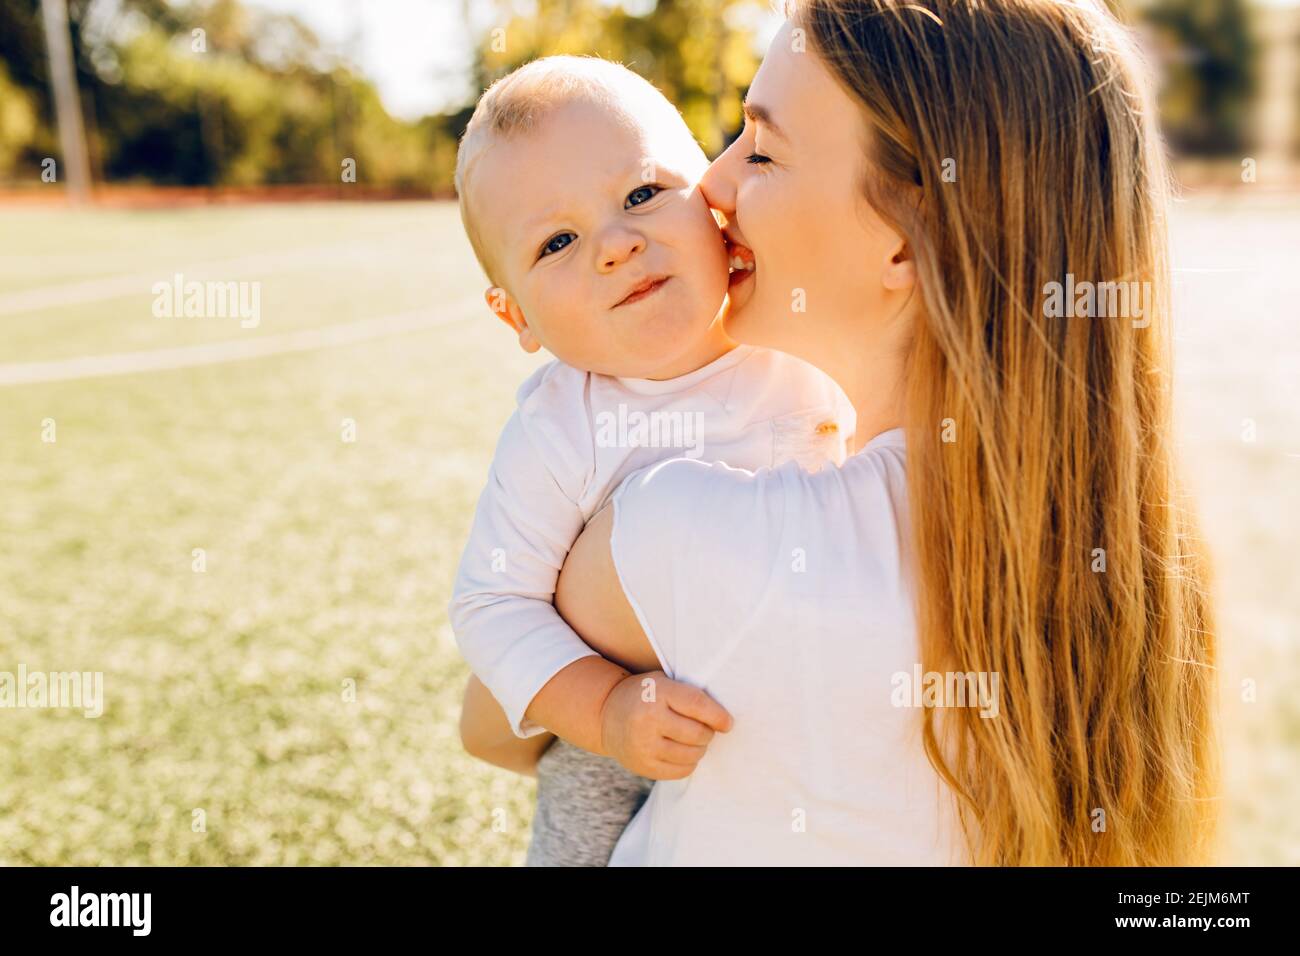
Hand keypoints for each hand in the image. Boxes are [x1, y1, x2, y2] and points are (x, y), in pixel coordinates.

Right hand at [600, 671, 732, 779]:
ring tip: (692, 740)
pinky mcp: (644, 766)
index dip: (719, 716)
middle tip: (705, 729)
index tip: (728, 723)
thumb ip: (689, 694)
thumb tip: (725, 718)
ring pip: (693, 755)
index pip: (698, 705)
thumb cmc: (645, 696)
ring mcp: (645, 745)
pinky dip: (689, 763)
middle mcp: (649, 720)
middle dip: (708, 733)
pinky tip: (681, 752)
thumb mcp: (663, 682)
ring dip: (700, 748)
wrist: (606, 715)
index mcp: (658, 693)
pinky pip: (682, 771)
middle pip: (699, 733)